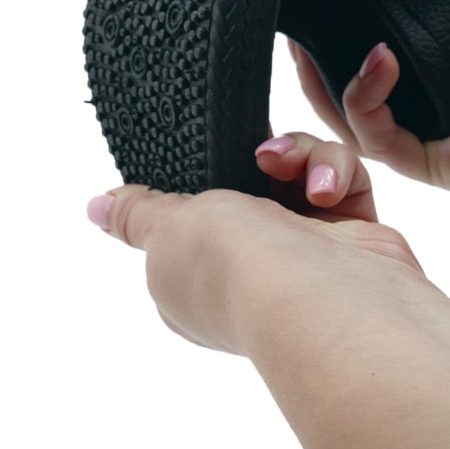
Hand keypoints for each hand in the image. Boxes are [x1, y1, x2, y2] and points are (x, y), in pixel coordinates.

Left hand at [87, 133, 418, 354]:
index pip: (193, 212)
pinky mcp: (352, 234)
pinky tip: (326, 189)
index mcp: (195, 275)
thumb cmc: (237, 269)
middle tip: (260, 154)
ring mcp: (305, 248)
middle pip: (252, 178)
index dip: (202, 178)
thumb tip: (96, 207)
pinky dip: (334, 172)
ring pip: (300, 169)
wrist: (326, 297)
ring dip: (300, 156)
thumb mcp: (167, 231)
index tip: (207, 150)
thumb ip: (138, 212)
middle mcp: (252, 263)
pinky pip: (342, 177)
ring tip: (292, 168)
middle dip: (258, 155)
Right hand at [294, 0, 449, 320]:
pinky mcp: (444, 166)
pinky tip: (379, 61)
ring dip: (325, 86)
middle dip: (320, 65)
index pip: (386, 52)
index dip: (345, 30)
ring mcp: (446, 137)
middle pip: (362, 93)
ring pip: (359, 124)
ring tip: (307, 46)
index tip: (315, 4)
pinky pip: (382, 141)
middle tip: (296, 30)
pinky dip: (365, 101)